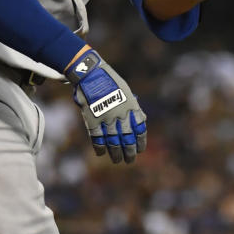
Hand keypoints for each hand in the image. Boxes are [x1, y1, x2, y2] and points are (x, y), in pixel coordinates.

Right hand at [64, 49, 146, 163]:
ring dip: (116, 153)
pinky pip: (97, 138)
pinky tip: (102, 153)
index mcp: (131, 107)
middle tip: (129, 160)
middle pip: (127, 139)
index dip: (140, 142)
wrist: (91, 73)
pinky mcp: (92, 120)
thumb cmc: (110, 81)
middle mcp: (121, 114)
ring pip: (113, 142)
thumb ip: (134, 107)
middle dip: (129, 152)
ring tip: (118, 160)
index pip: (140, 129)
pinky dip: (100, 147)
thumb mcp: (126, 91)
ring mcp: (106, 118)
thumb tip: (142, 121)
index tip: (140, 150)